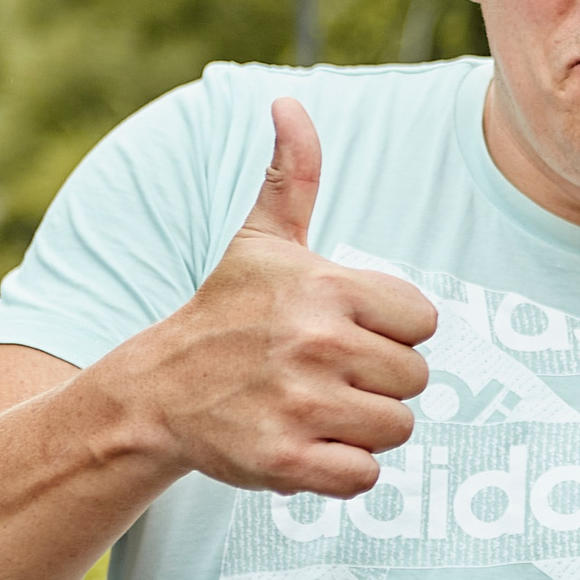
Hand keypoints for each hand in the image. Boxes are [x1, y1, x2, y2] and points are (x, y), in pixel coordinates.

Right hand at [121, 98, 438, 495]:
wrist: (155, 391)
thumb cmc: (225, 313)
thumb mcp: (258, 241)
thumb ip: (292, 175)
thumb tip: (288, 103)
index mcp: (327, 288)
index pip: (424, 322)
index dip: (390, 331)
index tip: (342, 330)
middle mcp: (317, 344)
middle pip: (416, 380)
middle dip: (377, 382)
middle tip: (322, 373)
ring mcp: (301, 405)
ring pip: (397, 428)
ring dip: (362, 426)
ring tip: (312, 406)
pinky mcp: (286, 462)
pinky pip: (365, 476)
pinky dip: (342, 469)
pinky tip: (305, 443)